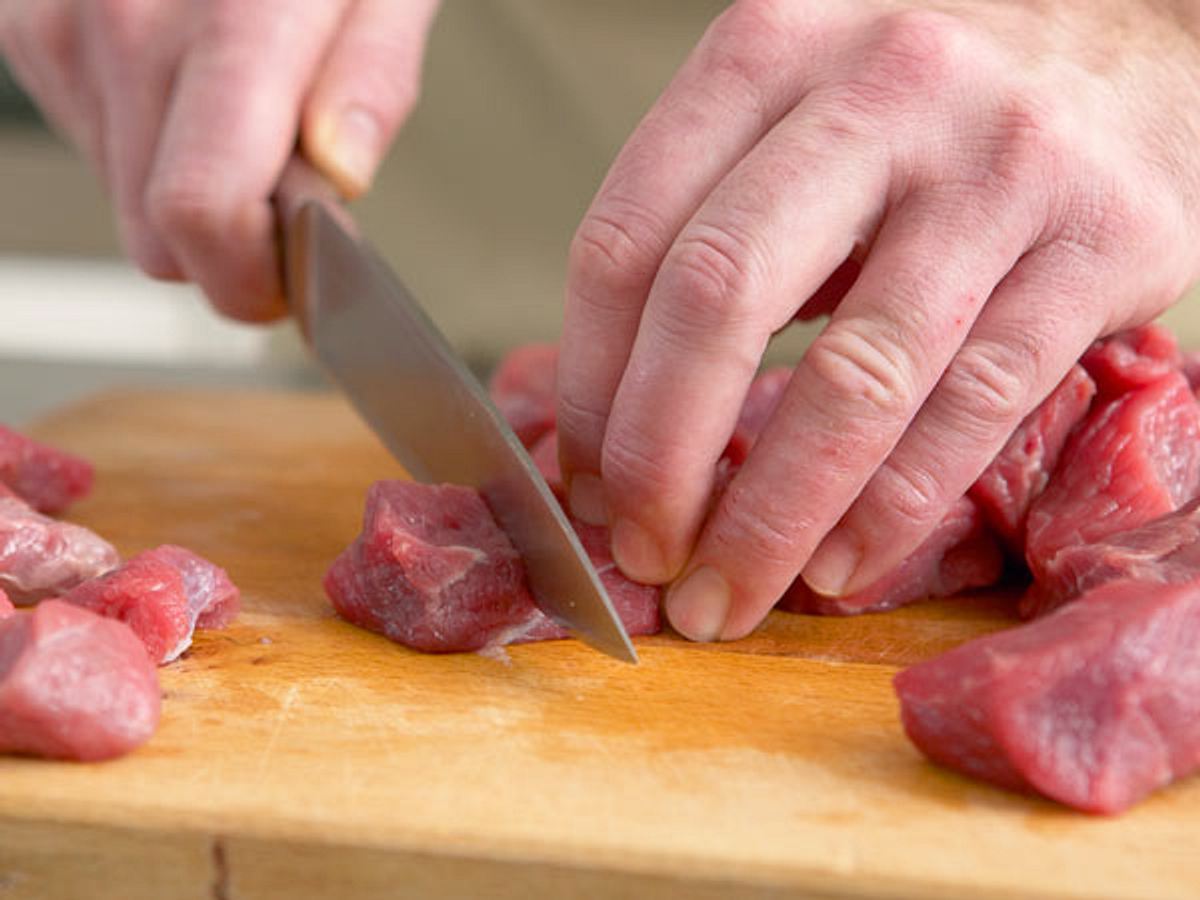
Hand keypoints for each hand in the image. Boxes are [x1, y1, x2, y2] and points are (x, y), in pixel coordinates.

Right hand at [0, 0, 438, 319]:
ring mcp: (57, 27)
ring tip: (241, 104)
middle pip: (157, 237)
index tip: (294, 281)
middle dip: (229, 243)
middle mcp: (120, 28)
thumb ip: (370, 80)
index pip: (199, 213)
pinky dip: (148, 138)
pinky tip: (187, 77)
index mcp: (230, 23)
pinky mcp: (26, 25)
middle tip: (286, 189)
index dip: (248, 277)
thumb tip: (339, 179)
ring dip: (189, 184)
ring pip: (123, 199)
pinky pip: (93, 142)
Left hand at [556, 0, 1199, 639]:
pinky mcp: (1104, 245)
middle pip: (718, 299)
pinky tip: (839, 565)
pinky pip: (975, 408)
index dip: (589, 387)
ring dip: (770, 518)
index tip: (583, 482)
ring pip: (854, 379)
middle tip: (640, 553)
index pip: (628, 240)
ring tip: (727, 592)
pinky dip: (891, 510)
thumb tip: (625, 408)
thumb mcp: (802, 109)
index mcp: (769, 52)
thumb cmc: (933, 100)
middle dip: (659, 460)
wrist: (1141, 31)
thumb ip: (716, 224)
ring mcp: (999, 168)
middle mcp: (880, 94)